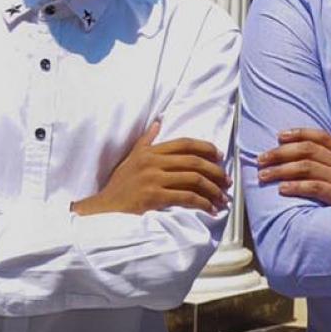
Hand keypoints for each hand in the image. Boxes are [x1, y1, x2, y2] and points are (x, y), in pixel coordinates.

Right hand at [72, 122, 229, 215]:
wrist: (103, 209)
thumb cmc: (119, 186)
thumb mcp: (130, 159)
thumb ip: (146, 141)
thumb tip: (159, 122)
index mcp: (150, 151)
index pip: (184, 143)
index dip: (205, 147)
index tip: (219, 156)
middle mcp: (152, 162)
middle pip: (193, 161)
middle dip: (215, 171)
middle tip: (227, 181)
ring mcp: (153, 179)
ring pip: (193, 179)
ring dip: (212, 189)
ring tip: (222, 198)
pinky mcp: (154, 197)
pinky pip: (186, 197)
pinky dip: (202, 203)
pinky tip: (210, 209)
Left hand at [257, 128, 330, 208]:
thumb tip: (304, 158)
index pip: (321, 136)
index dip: (298, 133)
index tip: (279, 136)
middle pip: (307, 150)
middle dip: (281, 152)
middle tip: (262, 159)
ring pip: (306, 167)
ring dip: (281, 170)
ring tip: (265, 175)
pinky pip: (313, 187)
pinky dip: (295, 186)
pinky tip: (282, 189)